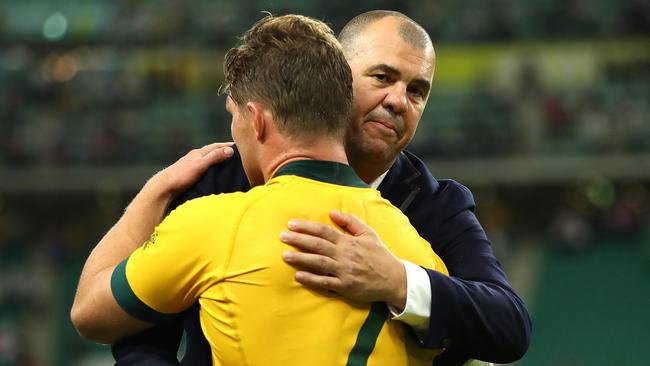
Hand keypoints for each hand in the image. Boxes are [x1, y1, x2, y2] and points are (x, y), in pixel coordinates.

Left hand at [154, 142, 233, 197]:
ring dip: (216, 159)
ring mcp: (190, 164)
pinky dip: (210, 167)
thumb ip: (215, 157)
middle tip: (235, 152)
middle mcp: (194, 157)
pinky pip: (203, 167)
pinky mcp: (188, 173)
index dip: (227, 145)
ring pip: (206, 159)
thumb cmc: (182, 175)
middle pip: (211, 151)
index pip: (216, 146)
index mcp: (198, 153)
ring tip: (225, 162)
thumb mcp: (201, 165)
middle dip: (222, 150)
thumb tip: (230, 150)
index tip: (238, 145)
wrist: (164, 187)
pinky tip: (211, 172)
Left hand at [280, 210, 406, 309]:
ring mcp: (344, 271)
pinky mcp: (345, 287)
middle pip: (318, 245)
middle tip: (282, 236)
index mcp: (349, 242)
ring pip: (319, 263)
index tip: (291, 224)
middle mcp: (344, 255)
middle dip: (298, 240)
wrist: (394, 279)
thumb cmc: (379, 255)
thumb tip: (332, 212)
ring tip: (285, 255)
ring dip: (301, 259)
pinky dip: (311, 279)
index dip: (307, 227)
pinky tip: (298, 276)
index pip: (324, 231)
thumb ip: (351, 222)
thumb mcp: (368, 233)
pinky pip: (325, 282)